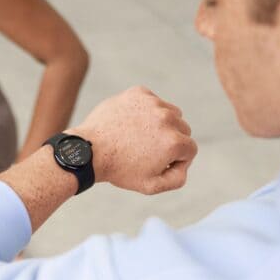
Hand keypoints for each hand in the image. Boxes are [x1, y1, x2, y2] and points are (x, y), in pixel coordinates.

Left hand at [72, 86, 196, 194]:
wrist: (89, 150)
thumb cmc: (119, 169)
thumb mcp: (151, 186)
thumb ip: (177, 179)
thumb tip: (184, 163)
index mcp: (174, 142)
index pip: (190, 149)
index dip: (177, 160)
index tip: (158, 163)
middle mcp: (167, 119)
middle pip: (183, 129)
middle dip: (170, 140)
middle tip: (148, 150)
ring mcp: (152, 103)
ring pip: (170, 113)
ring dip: (161, 124)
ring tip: (140, 137)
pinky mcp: (138, 93)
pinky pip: (153, 102)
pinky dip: (146, 111)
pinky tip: (131, 124)